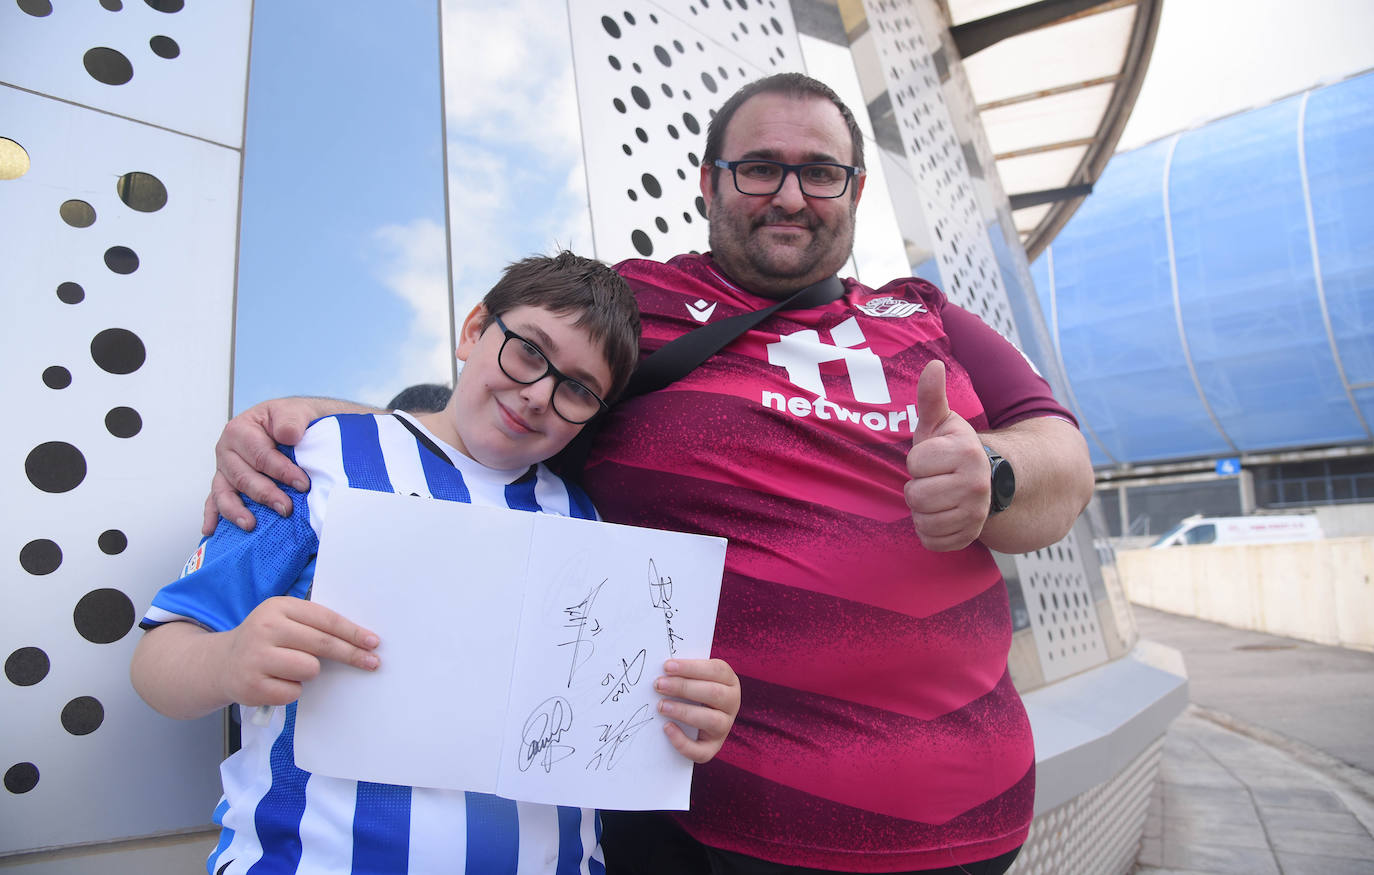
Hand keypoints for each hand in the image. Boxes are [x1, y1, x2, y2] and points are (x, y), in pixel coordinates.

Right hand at [203, 399, 315, 533]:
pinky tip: (210, 530)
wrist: (290, 425)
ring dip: (236, 510)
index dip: (280, 470)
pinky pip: (214, 501)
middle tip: (285, 508)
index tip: (301, 484)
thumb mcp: (294, 413)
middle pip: (242, 477)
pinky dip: (212, 516)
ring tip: (250, 524)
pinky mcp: (225, 484)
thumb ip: (291, 421)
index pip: (259, 454)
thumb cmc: (289, 420)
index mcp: (240, 430)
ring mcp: (224, 469)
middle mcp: (227, 450)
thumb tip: (288, 435)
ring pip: (224, 492)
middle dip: (264, 494)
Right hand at [216, 597, 379, 707]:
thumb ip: (313, 625)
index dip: (352, 632)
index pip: (325, 619)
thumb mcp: (283, 620)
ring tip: (291, 668)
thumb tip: (360, 640)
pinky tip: (277, 682)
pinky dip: (292, 690)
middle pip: (322, 644)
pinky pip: (294, 691)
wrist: (222, 664)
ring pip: (310, 669)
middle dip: (351, 654)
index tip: (373, 642)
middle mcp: (265, 628)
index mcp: (278, 607)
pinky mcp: (252, 685)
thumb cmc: (265, 641)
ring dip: (309, 672)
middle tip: (371, 662)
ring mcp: (256, 657)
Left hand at [654, 658, 739, 762]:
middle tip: (659, 685)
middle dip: (683, 688)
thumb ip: (683, 672)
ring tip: (661, 706)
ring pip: (711, 720)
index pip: (715, 670)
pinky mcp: (713, 747)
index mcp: (729, 681)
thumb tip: (663, 668)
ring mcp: (725, 727)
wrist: (695, 722)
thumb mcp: (694, 678)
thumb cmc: (692, 690)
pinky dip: (682, 741)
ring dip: (684, 711)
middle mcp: (732, 703)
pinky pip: (701, 750)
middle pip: (713, 693)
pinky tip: (667, 728)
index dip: (690, 668)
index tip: (666, 666)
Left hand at [903, 360, 990, 551]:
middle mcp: (977, 485)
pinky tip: (940, 516)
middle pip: (915, 496)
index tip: (932, 459)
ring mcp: (976, 514)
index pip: (914, 464)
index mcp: (966, 452)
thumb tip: (933, 364)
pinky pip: (931, 541)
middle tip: (933, 480)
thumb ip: (932, 396)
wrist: (984, 481)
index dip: (917, 462)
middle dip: (916, 488)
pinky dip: (929, 532)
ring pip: (922, 520)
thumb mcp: (940, 423)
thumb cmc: (950, 450)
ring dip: (921, 511)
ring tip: (936, 496)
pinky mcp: (970, 536)